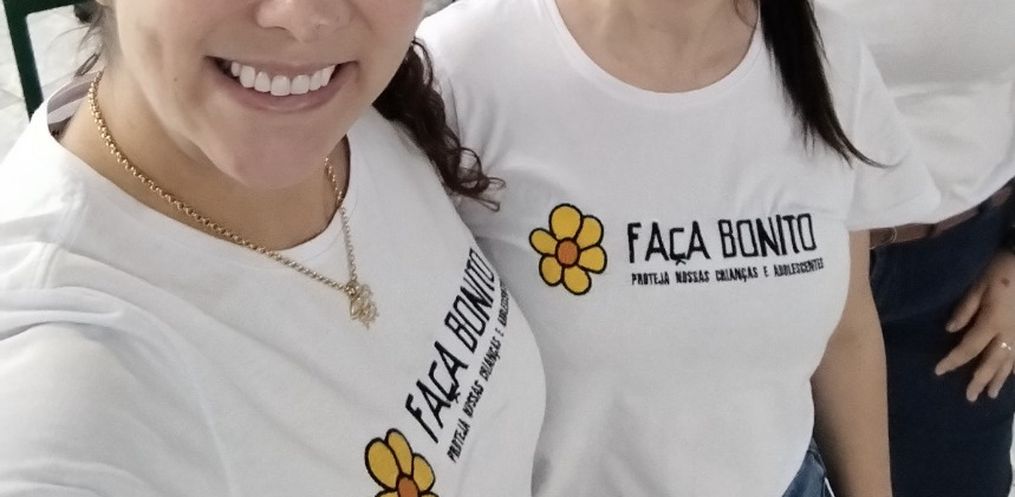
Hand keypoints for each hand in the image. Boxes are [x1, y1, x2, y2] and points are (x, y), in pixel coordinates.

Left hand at [935, 251, 1014, 401]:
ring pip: (1011, 362)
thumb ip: (965, 310)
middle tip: (969, 398)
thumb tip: (950, 330)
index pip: (969, 348)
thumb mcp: (977, 286)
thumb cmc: (1000, 270)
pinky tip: (1014, 375)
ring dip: (1000, 379)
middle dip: (979, 380)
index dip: (954, 360)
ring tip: (991, 395)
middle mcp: (1010, 333)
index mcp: (993, 322)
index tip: (938, 371)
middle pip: (992, 362)